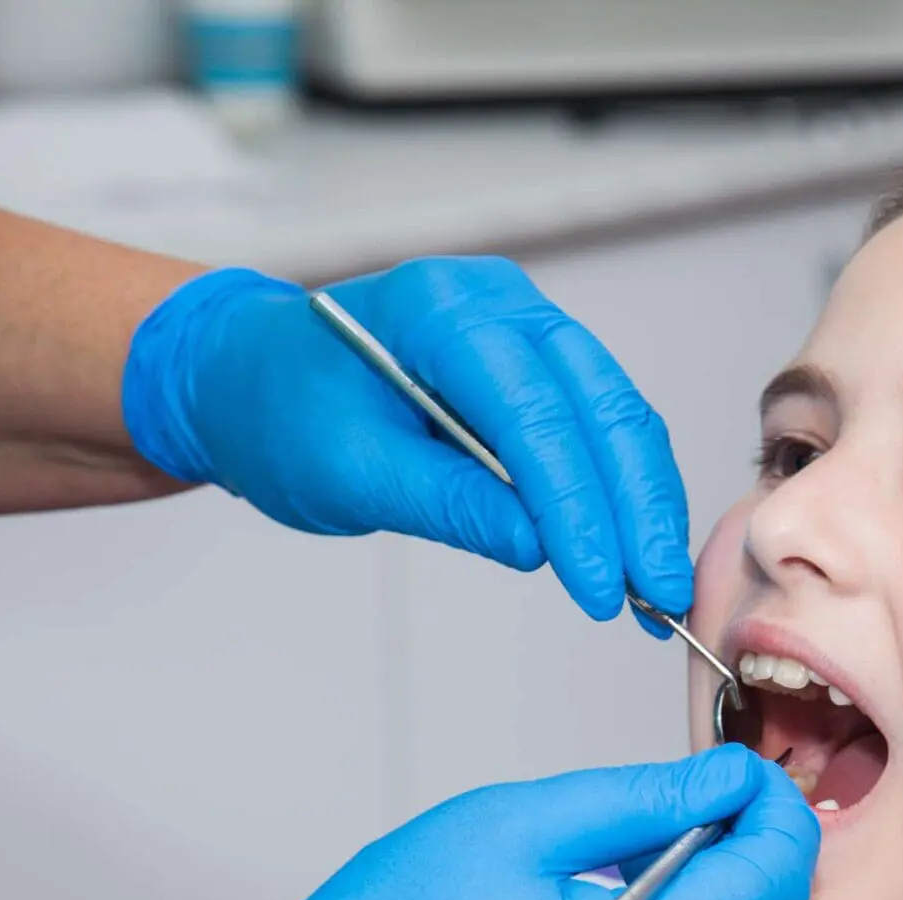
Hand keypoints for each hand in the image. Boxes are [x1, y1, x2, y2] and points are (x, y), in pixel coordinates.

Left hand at [120, 261, 692, 624]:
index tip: (599, 587)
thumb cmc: (276, 409)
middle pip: (602, 406)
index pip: (535, 416)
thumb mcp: (347, 470)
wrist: (244, 376)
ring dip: (643, 502)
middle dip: (635, 508)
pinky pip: (599, 423)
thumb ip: (448, 503)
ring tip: (657, 585)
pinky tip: (632, 545)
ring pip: (617, 414)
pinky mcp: (539, 365)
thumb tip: (539, 549)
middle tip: (658, 593)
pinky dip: (621, 487)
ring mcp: (527, 327)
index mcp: (441, 309)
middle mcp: (501, 303)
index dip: (576, 510)